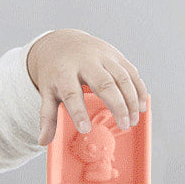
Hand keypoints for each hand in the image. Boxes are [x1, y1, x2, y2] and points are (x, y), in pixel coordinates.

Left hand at [26, 28, 147, 144]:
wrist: (62, 42)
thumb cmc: (55, 72)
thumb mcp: (47, 91)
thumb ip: (47, 116)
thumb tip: (43, 141)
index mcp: (63, 72)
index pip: (71, 93)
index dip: (78, 111)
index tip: (86, 128)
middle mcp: (84, 61)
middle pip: (103, 83)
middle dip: (116, 105)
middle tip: (124, 125)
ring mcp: (102, 56)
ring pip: (121, 77)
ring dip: (131, 99)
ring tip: (133, 120)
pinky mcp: (115, 54)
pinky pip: (131, 71)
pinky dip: (139, 89)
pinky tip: (142, 105)